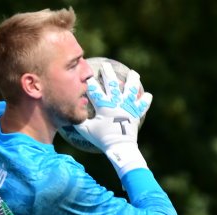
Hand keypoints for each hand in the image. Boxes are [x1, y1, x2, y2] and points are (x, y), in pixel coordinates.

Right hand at [75, 62, 152, 176]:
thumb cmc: (101, 139)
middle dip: (108, 73)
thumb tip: (68, 114)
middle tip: (106, 65)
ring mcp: (128, 107)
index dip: (90, 81)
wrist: (120, 147)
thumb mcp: (86, 130)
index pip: (94, 90)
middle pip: (112, 84)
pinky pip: (142, 105)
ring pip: (131, 90)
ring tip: (134, 73)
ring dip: (132, 80)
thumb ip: (77, 120)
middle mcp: (116, 103)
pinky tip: (147, 95)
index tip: (86, 73)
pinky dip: (145, 100)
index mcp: (104, 106)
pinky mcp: (136, 114)